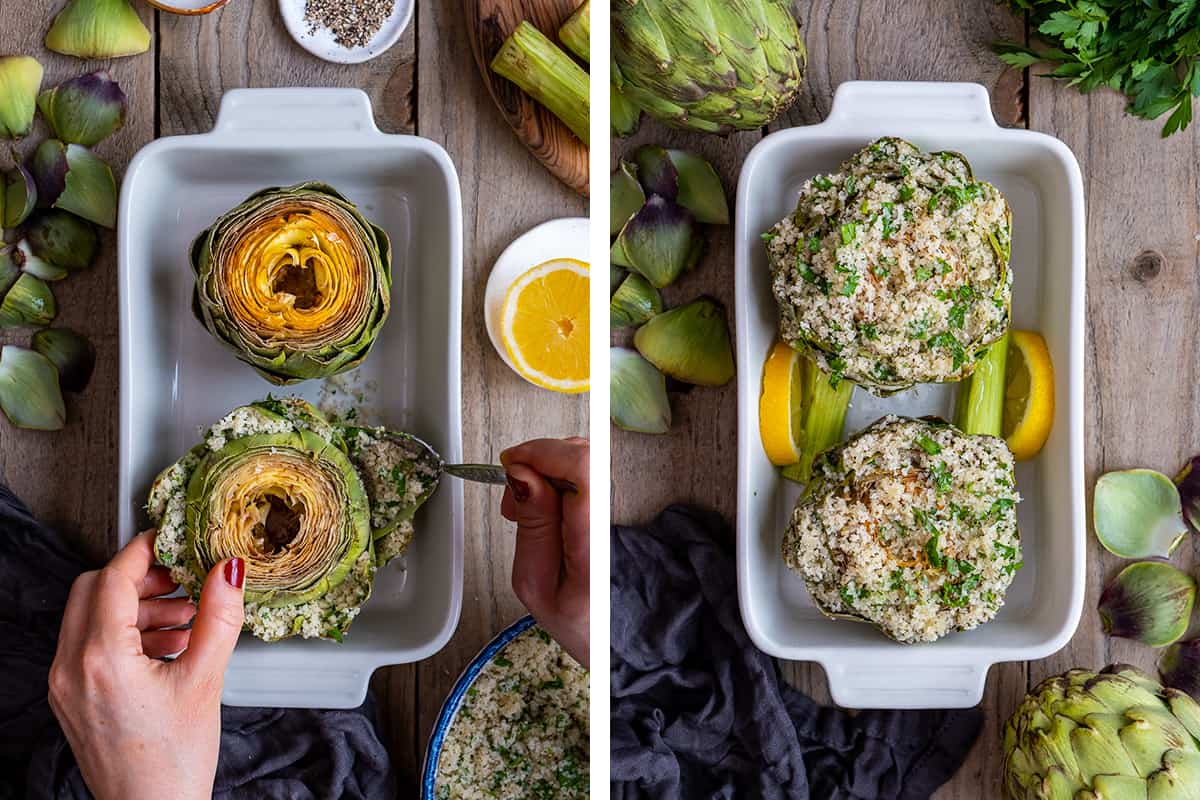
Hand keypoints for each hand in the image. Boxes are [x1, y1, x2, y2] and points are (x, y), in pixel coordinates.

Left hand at [48, 531, 244, 799]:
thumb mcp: (206, 679)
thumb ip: (218, 617)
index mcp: (101, 659)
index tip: (171, 539)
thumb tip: (228, 570)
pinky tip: (167, 645)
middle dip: (138, 579)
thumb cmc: (173, 761)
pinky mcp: (73, 700)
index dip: (143, 551)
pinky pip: (89, 646)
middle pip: (93, 591)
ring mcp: (66, 686)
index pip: (113, 578)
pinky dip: (123, 632)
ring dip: (134, 606)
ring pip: (89, 617)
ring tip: (183, 617)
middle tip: (180, 579)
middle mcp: (72, 669)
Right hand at [500, 437, 588, 666]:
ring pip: (583, 460)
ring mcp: (613, 513)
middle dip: (539, 460)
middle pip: (584, 454)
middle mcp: (611, 521)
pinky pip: (583, 477)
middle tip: (512, 495)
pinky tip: (540, 508)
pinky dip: (555, 480)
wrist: (606, 638)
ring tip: (523, 507)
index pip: (584, 468)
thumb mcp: (533, 583)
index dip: (544, 452)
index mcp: (592, 545)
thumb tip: (522, 474)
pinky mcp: (607, 510)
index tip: (512, 463)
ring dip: (545, 469)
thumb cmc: (573, 621)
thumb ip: (532, 525)